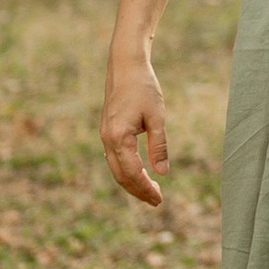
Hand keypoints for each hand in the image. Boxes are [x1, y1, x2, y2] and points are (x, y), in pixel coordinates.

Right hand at [103, 54, 169, 207]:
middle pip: (121, 175)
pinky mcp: (107, 131)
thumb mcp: (157, 117)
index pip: (132, 172)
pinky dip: (127, 169)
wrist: (126, 67)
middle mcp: (107, 139)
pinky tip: (140, 172)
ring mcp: (105, 135)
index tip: (159, 199)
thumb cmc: (144, 88)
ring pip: (116, 168)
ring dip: (132, 182)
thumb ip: (159, 146)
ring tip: (151, 191)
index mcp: (118, 137)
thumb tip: (163, 173)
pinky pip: (115, 157)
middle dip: (138, 190)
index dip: (146, 188)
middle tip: (157, 201)